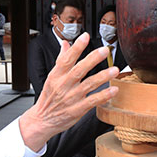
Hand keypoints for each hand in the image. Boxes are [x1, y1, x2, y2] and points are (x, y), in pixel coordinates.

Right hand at [18, 32, 117, 151]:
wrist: (42, 120)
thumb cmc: (49, 98)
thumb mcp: (52, 77)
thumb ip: (61, 60)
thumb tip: (66, 44)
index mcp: (56, 76)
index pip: (66, 59)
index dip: (76, 48)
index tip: (85, 36)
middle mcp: (63, 86)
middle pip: (79, 70)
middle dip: (92, 59)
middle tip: (105, 50)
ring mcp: (71, 98)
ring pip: (88, 85)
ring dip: (102, 77)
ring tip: (115, 70)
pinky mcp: (77, 110)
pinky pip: (92, 101)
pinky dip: (103, 96)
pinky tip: (113, 90)